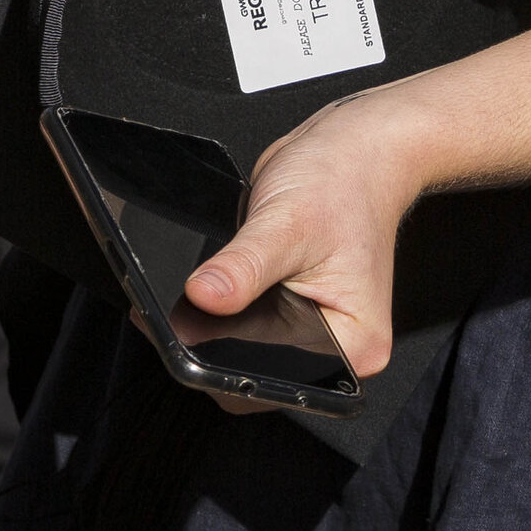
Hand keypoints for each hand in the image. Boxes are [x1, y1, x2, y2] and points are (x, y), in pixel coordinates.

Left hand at [170, 92, 421, 405]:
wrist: (353, 149)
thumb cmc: (341, 182)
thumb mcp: (286, 224)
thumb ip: (241, 268)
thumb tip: (200, 298)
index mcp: (352, 344)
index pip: (275, 381)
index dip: (221, 365)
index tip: (178, 332)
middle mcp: (336, 348)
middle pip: (255, 371)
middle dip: (212, 343)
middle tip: (176, 304)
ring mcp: (310, 330)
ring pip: (242, 349)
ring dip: (211, 325)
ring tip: (194, 288)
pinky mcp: (288, 310)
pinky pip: (242, 324)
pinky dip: (219, 308)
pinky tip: (210, 280)